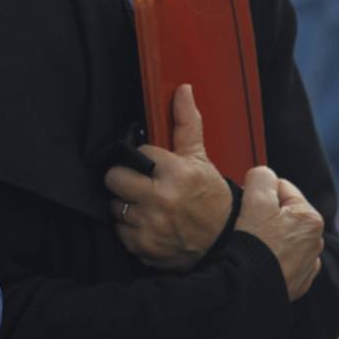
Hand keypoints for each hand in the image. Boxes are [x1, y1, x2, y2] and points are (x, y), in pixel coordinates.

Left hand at [104, 84, 233, 270]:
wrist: (224, 243)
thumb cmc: (211, 198)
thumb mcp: (200, 160)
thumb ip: (186, 124)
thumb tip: (182, 90)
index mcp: (177, 174)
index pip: (137, 152)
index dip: (143, 158)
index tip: (153, 166)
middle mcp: (161, 200)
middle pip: (114, 178)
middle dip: (124, 178)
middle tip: (138, 183)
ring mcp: (151, 226)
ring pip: (114, 205)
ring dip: (126, 205)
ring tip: (146, 205)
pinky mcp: (144, 248)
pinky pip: (120, 231)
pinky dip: (130, 228)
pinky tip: (148, 224)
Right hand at [235, 166, 324, 300]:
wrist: (251, 287)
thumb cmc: (255, 244)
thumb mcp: (255, 199)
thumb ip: (262, 177)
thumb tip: (264, 175)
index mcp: (310, 218)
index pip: (282, 187)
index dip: (260, 192)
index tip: (248, 206)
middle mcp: (316, 241)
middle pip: (284, 213)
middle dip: (266, 215)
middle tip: (248, 226)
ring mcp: (308, 264)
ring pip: (284, 237)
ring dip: (270, 237)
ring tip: (252, 244)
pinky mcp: (297, 282)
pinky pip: (284, 260)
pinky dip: (273, 257)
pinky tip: (260, 260)